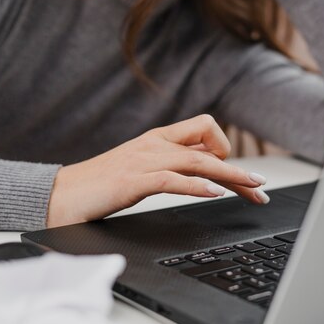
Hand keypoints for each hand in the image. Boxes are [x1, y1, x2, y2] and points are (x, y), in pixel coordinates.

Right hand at [47, 114, 268, 226]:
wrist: (63, 195)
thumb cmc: (102, 184)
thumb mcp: (142, 168)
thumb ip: (169, 165)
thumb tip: (203, 172)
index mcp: (157, 139)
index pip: (204, 128)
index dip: (223, 147)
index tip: (231, 173)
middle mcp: (155, 144)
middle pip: (209, 146)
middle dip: (239, 168)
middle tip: (259, 188)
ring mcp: (144, 160)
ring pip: (198, 162)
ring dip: (230, 177)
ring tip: (251, 190)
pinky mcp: (133, 180)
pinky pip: (172, 180)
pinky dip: (196, 186)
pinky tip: (213, 194)